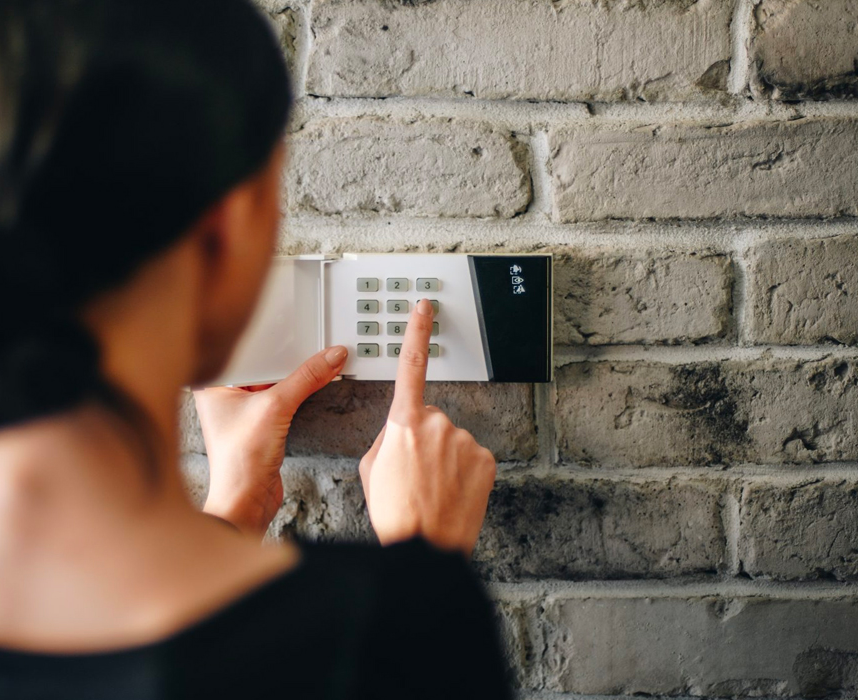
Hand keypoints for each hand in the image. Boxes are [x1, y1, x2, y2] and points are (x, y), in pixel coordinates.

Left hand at [195, 345, 347, 534]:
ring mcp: (242, 411)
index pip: (244, 350)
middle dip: (286, 357)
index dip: (269, 338)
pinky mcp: (259, 425)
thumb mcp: (276, 407)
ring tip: (316, 362)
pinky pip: (281, 398)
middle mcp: (224, 395)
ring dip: (294, 377)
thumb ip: (306, 378)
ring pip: (273, 381)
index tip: (294, 328)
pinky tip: (312, 384)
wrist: (247, 502)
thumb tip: (330, 357)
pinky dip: (297, 392)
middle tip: (309, 343)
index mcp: (213, 384)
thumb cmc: (239, 462)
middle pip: (262, 364)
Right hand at [359, 300, 496, 555]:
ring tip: (431, 489)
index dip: (417, 332)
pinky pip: (471, 458)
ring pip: (451, 441)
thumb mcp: (371, 468)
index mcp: (403, 422)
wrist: (423, 547)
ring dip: (443, 460)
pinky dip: (463, 472)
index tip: (424, 308)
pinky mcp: (486, 460)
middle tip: (412, 474)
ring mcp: (465, 441)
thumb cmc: (394, 512)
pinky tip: (451, 493)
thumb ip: (386, 437)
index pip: (411, 366)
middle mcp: (437, 424)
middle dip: (422, 440)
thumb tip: (401, 432)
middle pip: (429, 419)